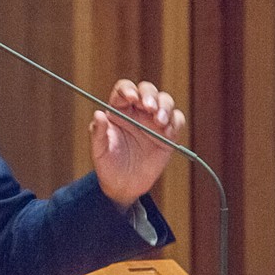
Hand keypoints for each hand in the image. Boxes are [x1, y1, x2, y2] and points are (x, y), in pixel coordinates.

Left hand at [89, 79, 185, 209]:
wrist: (123, 185)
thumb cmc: (107, 164)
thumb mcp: (99, 150)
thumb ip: (98, 132)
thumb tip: (98, 115)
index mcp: (118, 109)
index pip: (124, 89)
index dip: (128, 89)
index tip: (131, 98)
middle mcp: (137, 111)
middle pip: (147, 90)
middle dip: (150, 95)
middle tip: (149, 108)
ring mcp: (153, 121)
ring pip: (165, 101)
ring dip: (165, 107)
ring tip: (159, 121)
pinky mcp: (168, 134)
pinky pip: (177, 120)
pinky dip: (175, 123)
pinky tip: (167, 133)